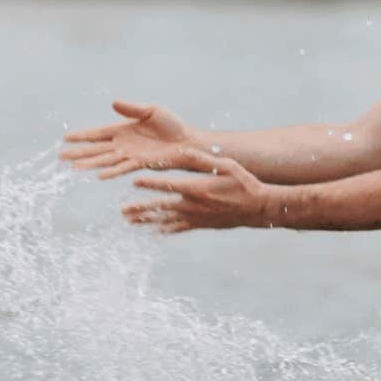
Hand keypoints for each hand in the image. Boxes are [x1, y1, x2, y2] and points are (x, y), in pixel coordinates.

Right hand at [60, 100, 196, 178]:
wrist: (187, 141)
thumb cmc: (171, 125)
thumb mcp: (150, 111)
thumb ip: (131, 109)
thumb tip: (113, 103)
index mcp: (123, 129)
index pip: (97, 133)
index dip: (82, 136)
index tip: (65, 138)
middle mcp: (123, 144)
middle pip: (96, 149)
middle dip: (78, 152)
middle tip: (60, 156)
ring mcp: (130, 155)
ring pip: (105, 160)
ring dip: (89, 164)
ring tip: (73, 169)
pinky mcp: (141, 163)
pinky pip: (122, 168)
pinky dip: (111, 171)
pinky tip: (98, 175)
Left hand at [122, 148, 274, 232]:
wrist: (257, 208)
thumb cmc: (243, 182)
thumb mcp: (226, 165)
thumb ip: (202, 158)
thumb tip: (181, 149)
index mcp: (196, 188)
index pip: (167, 185)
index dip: (149, 183)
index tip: (134, 181)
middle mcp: (193, 205)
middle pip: (160, 207)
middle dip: (140, 208)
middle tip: (123, 211)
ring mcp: (196, 217)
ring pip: (166, 220)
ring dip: (147, 221)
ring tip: (131, 222)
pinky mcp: (201, 225)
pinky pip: (179, 229)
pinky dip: (166, 230)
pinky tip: (155, 232)